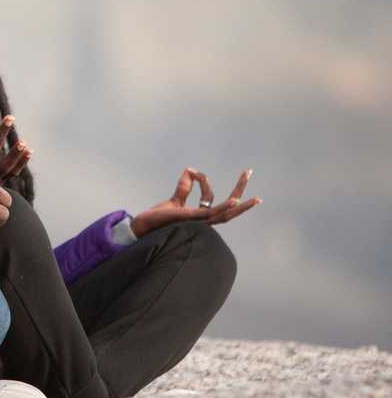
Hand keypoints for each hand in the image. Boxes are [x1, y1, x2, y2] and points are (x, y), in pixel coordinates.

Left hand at [130, 168, 261, 238]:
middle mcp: (202, 220)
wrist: (143, 227)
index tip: (191, 171)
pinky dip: (224, 208)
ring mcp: (198, 222)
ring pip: (225, 213)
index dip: (203, 181)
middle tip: (249, 173)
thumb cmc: (158, 219)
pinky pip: (212, 214)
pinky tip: (234, 202)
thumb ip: (183, 188)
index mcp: (199, 216)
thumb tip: (189, 170)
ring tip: (255, 198)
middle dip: (240, 191)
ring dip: (240, 204)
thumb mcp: (174, 200)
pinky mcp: (191, 220)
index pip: (210, 197)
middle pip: (227, 208)